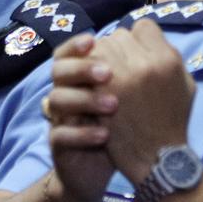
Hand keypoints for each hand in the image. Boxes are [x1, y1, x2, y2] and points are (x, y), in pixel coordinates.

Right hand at [44, 34, 119, 201]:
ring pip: (57, 100)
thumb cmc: (129, 124)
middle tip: (108, 73)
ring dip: (84, 100)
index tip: (94, 40)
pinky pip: (60, 135)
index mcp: (81, 78)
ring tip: (113, 105)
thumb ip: (134, 65)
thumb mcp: (134, 93)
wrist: (122, 167)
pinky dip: (81, 133)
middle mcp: (67, 94)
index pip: (69, 52)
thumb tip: (145, 34)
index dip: (76, 44)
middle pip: (59, 70)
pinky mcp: (59, 146)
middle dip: (81, 68)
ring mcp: (61, 120)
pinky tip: (105, 135)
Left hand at [83, 21, 194, 186]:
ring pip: (99, 49)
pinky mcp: (99, 94)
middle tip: (118, 67)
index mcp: (168, 59)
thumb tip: (154, 41)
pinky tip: (93, 87)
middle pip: (119, 35)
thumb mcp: (186, 85)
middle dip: (117, 50)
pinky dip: (88, 76)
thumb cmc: (174, 123)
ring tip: (104, 77)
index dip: (139, 39)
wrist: (157, 159)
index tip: (137, 54)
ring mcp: (120, 78)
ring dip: (99, 60)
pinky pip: (86, 69)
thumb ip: (170, 58)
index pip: (144, 27)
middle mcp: (144, 63)